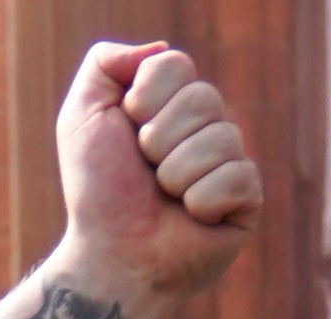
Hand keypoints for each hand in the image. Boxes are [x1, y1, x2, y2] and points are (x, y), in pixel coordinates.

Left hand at [55, 40, 261, 306]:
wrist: (110, 258)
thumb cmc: (97, 193)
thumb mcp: (82, 117)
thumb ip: (104, 64)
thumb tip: (158, 48)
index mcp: (172, 102)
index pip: (177, 65)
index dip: (145, 100)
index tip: (127, 130)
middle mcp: (206, 125)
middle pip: (203, 98)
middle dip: (159, 140)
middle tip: (145, 173)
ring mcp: (230, 160)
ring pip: (221, 138)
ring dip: (176, 175)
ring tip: (165, 199)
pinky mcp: (248, 198)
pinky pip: (237, 177)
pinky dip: (201, 202)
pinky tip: (191, 219)